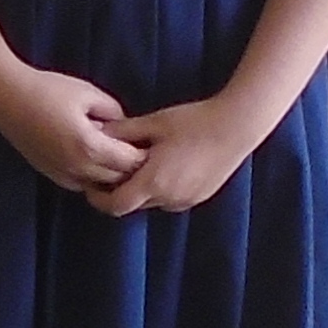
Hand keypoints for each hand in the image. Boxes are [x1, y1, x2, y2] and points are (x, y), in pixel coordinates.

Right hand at [0, 65, 143, 197]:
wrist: (6, 98)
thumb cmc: (48, 90)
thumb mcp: (89, 94)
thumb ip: (114, 113)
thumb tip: (125, 129)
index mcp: (90, 147)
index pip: (130, 162)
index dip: (144, 154)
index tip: (151, 142)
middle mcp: (77, 168)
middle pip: (118, 179)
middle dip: (132, 167)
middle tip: (141, 151)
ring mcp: (63, 175)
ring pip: (101, 186)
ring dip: (113, 175)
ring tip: (120, 155)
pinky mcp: (52, 175)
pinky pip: (83, 183)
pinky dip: (95, 176)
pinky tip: (97, 158)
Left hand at [91, 96, 260, 218]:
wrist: (237, 127)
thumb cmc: (194, 122)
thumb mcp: (154, 123)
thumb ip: (124, 132)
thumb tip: (97, 134)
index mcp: (153, 182)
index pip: (115, 205)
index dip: (98, 199)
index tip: (91, 185)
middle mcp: (168, 198)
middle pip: (132, 204)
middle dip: (120, 190)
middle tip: (111, 169)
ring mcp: (185, 200)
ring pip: (152, 201)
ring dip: (142, 189)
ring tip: (141, 163)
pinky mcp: (198, 197)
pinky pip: (170, 198)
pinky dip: (161, 188)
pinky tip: (166, 164)